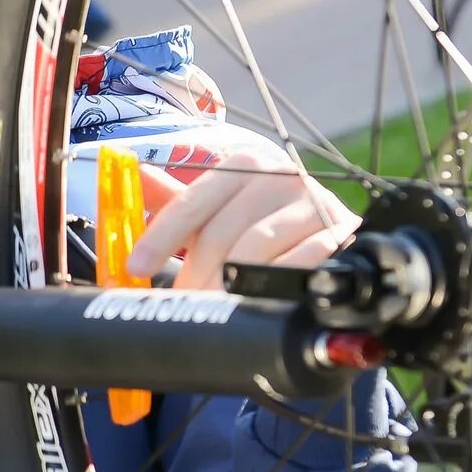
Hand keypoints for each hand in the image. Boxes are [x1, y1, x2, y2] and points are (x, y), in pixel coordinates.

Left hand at [125, 133, 358, 298]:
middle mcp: (279, 176)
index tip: (135, 266)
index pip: (193, 202)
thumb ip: (178, 198)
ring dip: (227, 287)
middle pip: (221, 232)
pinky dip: (270, 288)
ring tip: (215, 307)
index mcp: (244, 165)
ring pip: (255, 251)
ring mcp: (313, 204)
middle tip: (183, 301)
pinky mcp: (340, 233)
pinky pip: (296, 266)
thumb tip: (132, 175)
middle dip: (195, 274)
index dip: (160, 236)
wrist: (332, 231)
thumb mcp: (221, 207)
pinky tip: (257, 303)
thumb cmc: (264, 222)